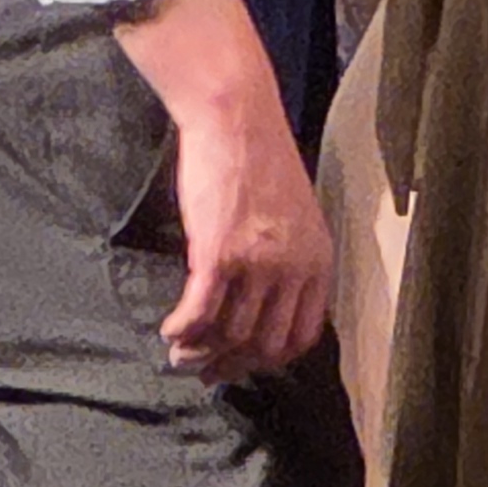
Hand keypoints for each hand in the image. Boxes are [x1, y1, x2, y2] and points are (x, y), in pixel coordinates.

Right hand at [114, 0, 333, 382]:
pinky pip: (199, 313)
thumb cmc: (261, 160)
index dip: (269, 358)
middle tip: (206, 370)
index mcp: (318, 260)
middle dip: (232, 364)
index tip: (244, 362)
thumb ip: (290, 260)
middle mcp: (293, 268)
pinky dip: (182, 330)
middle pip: (263, 343)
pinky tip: (170, 331)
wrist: (237, 116)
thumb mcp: (295, 215)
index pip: (302, 336)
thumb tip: (265, 307)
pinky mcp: (218, 253)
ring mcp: (257, 263)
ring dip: (200, 351)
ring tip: (180, 352)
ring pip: (229, 333)